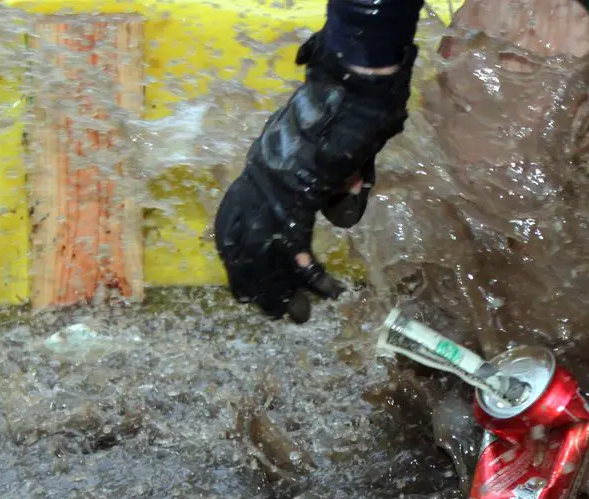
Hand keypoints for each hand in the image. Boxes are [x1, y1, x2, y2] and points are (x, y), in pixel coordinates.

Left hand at [213, 29, 412, 322]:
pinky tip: (326, 290)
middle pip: (243, 244)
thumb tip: (341, 215)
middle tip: (270, 313)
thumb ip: (336, 188)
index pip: (234, 221)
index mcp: (261, 166)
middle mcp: (258, 178)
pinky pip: (296, 244)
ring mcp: (274, 187)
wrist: (353, 92)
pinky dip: (311, 272)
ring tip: (298, 315)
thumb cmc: (347, 117)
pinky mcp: (297, 193)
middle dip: (256, 284)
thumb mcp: (335, 160)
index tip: (242, 287)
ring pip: (265, 253)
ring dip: (282, 289)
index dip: (237, 257)